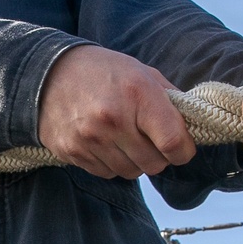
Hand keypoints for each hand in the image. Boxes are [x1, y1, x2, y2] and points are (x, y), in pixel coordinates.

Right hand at [38, 45, 195, 178]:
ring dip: (134, 161)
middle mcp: (114, 118)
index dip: (184, 150)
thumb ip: (170, 98)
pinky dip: (111, 163)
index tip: (180, 146)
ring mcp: (91, 138)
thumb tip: (194, 124)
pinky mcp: (73, 152)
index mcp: (138, 94)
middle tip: (148, 139)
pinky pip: (106, 173)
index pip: (174, 143)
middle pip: (155, 164)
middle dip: (158, 156)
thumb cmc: (102, 70)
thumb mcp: (141, 71)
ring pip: (131, 173)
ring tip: (123, 137)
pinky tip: (103, 141)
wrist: (48, 72)